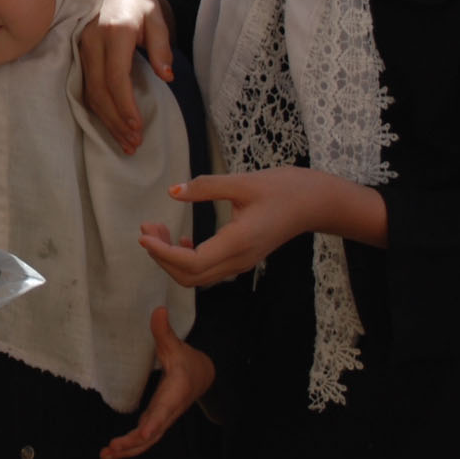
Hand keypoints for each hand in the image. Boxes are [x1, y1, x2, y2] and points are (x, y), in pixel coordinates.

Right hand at [78, 0, 174, 154]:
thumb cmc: (140, 2)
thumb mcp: (157, 17)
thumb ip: (162, 46)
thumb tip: (167, 77)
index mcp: (114, 32)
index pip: (116, 76)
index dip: (125, 105)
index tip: (137, 126)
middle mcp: (92, 42)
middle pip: (100, 90)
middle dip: (116, 120)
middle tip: (134, 142)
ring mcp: (81, 49)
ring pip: (90, 92)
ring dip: (106, 120)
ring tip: (125, 141)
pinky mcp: (78, 55)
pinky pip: (86, 88)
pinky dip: (98, 110)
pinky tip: (110, 125)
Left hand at [100, 306, 213, 458]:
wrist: (204, 377)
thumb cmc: (188, 362)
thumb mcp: (176, 346)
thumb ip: (164, 331)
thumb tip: (158, 310)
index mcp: (174, 394)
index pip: (164, 411)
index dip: (154, 423)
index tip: (143, 433)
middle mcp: (168, 411)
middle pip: (151, 433)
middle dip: (132, 443)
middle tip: (112, 449)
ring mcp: (161, 419)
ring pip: (146, 441)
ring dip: (127, 450)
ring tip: (105, 456)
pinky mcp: (155, 421)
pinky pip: (143, 439)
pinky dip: (129, 447)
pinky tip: (112, 452)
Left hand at [138, 168, 384, 287]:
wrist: (316, 202)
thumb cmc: (284, 188)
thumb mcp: (243, 182)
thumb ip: (207, 187)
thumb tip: (173, 191)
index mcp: (237, 243)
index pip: (190, 263)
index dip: (162, 254)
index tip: (143, 237)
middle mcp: (238, 260)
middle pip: (189, 276)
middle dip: (162, 257)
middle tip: (146, 229)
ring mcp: (242, 262)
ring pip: (197, 276)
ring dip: (172, 259)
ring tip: (157, 231)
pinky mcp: (243, 258)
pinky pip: (209, 270)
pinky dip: (187, 260)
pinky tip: (182, 240)